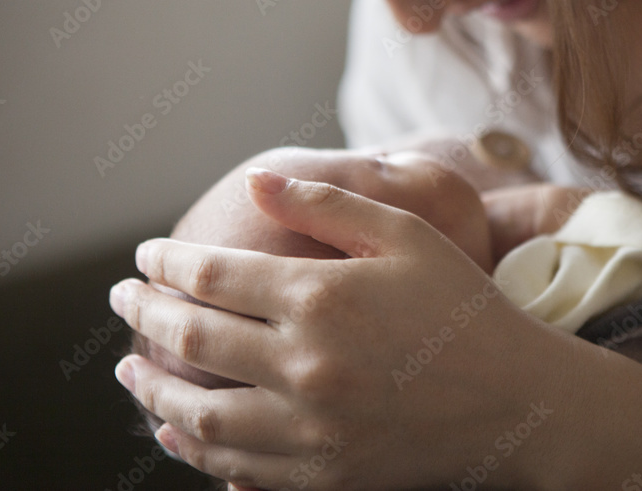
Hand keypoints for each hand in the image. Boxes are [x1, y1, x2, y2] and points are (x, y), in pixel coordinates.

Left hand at [109, 169, 568, 488]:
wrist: (519, 404)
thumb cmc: (463, 309)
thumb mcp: (407, 236)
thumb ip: (327, 203)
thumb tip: (256, 179)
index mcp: (321, 297)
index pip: (211, 275)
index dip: (166, 263)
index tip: (143, 256)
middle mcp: (304, 365)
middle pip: (191, 340)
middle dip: (144, 313)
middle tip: (121, 298)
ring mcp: (310, 429)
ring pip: (198, 414)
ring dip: (151, 388)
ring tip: (126, 369)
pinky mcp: (323, 475)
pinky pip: (234, 468)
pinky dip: (193, 449)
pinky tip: (175, 431)